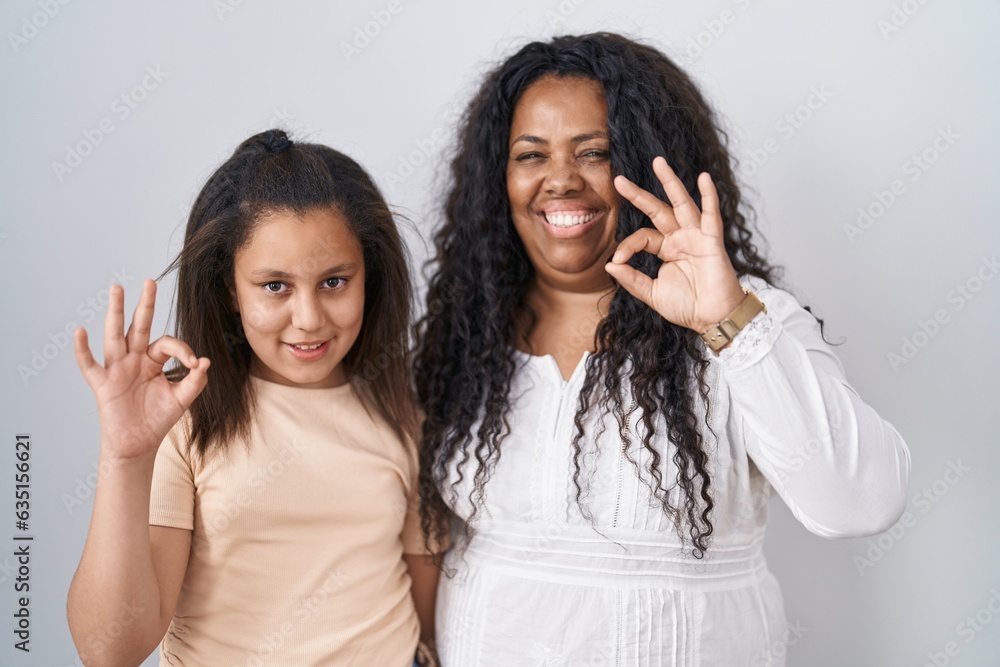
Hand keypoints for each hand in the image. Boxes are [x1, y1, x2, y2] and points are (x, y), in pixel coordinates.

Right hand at [74, 279, 209, 460]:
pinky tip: (79, 332)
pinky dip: (82, 350)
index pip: (167, 343)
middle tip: (150, 281)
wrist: (138, 445)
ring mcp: (117, 369)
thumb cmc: (158, 419)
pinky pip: (89, 365)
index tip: (194, 362)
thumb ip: (195, 381)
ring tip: (117, 289)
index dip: (182, 349)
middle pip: (139, 326)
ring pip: (115, 336)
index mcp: (152, 361)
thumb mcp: (182, 399)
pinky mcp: (103, 384)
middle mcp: (134, 359)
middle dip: (145, 304)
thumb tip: (205, 361)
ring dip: (116, 313)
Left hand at [605, 157, 745, 332]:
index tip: (617, 260)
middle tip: (618, 179)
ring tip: (658, 162)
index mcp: (666, 249)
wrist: (713, 319)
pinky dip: (709, 196)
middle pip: (657, 210)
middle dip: (638, 194)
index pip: (642, 237)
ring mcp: (696, 237)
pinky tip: (703, 178)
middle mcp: (680, 238)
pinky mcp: (712, 241)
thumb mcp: (652, 294)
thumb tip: (609, 265)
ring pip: (681, 203)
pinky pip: (711, 215)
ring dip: (670, 182)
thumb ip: (632, 280)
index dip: (627, 246)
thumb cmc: (688, 307)